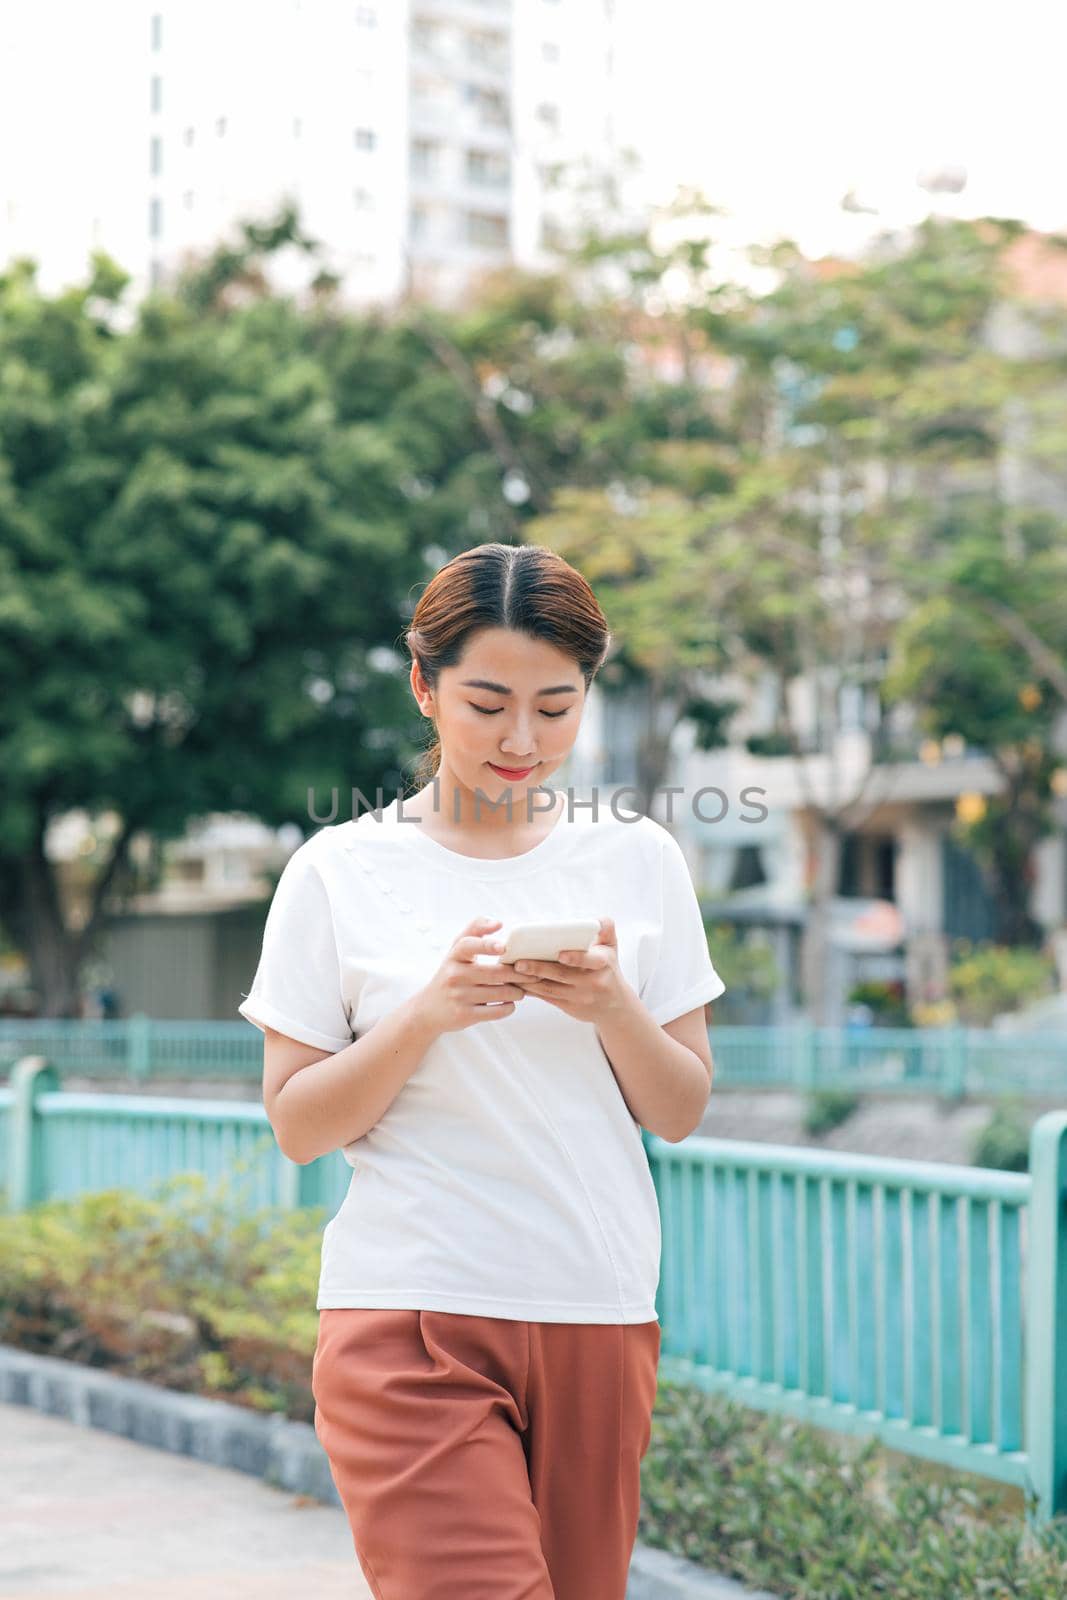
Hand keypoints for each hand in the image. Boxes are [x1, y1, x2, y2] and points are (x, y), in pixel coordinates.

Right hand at [418, 917, 527, 1034]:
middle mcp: (454, 975)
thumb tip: (499, 922)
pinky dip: (509, 1007)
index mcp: (454, 956)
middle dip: (519, 974)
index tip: (504, 947)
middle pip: (495, 973)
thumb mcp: (456, 950)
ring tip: (521, 990)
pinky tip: (509, 1003)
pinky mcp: (465, 1015)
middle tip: (532, 974)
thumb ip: (475, 930)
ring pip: (500, 993)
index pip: (468, 945)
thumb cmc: (452, 973)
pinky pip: (496, 1011)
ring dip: (517, 992)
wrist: (429, 1009)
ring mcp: (459, 996)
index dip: (486, 945)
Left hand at [503, 917, 629, 1025]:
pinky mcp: (569, 1007)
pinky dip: (530, 990)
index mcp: (603, 964)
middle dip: (539, 969)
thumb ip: (606, 927)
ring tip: (510, 971)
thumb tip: (595, 919)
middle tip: (519, 963)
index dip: (576, 958)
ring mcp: (579, 997)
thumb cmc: (609, 969)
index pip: (591, 960)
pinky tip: (515, 982)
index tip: (560, 954)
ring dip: (528, 980)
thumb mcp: (612, 946)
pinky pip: (546, 997)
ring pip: (550, 989)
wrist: (615, 1006)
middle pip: (562, 975)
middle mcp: (592, 982)